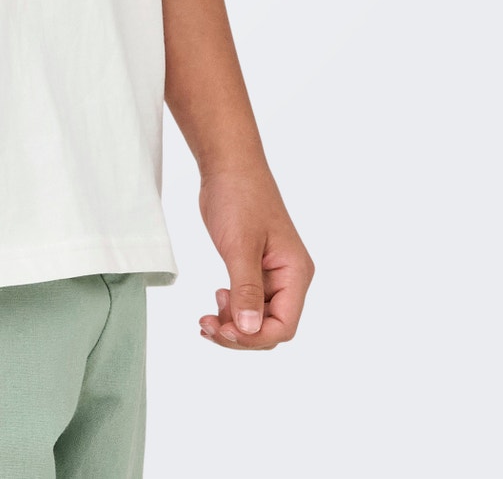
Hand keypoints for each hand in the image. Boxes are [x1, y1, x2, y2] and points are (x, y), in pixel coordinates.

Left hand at [195, 165, 313, 350]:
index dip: (254, 337)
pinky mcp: (255, 267)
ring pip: (257, 317)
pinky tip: (215, 303)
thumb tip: (248, 330)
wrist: (228, 165)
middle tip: (206, 326)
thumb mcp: (240, 245)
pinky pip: (247, 302)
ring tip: (206, 316)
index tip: (223, 331)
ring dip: (233, 325)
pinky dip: (231, 309)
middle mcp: (289, 277)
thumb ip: (246, 289)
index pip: (284, 325)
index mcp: (295, 272)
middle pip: (271, 327)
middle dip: (240, 334)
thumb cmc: (239, 197)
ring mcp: (272, 273)